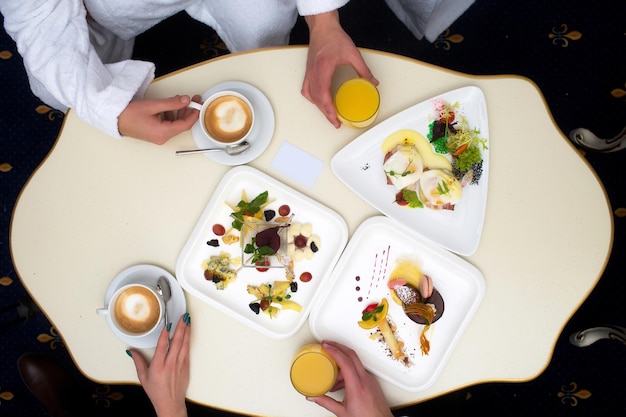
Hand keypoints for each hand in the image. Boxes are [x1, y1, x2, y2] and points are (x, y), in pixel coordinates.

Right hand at [118, 95, 200, 143]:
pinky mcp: (155, 134)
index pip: (185, 124)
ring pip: (175, 124)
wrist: (113, 119)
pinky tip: (167, 107)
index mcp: (163, 132)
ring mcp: (159, 137)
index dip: (194, 114)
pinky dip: (170, 115)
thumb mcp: (153, 105)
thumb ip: (171, 103)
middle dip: (188, 111)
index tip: (198, 104)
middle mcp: (162, 137)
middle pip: (181, 125)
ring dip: (178, 112)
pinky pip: (168, 125)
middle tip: (193, 99)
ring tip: (177, 100)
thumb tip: (186, 100)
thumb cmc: (128, 114)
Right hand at [128, 313, 190, 416]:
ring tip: (187, 321)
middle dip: (180, 327)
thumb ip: (138, 362)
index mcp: (158, 365)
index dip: (166, 333)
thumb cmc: (157, 392)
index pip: (162, 345)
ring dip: (186, 331)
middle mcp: (170, 363)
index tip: (168, 324)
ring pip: (184, 344)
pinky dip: (188, 340)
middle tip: (183, 317)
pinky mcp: (186, 366)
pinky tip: (188, 334)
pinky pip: (187, 350)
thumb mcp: (143, 377)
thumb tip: (131, 352)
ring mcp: (180, 364)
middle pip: (177, 341)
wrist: (170, 403)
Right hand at [302, 11, 377, 127]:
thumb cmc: (333, 37)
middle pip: (317, 100)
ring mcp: (309, 73)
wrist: (322, 27)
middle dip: (326, 114)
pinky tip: (318, 102)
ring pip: (311, 96)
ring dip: (319, 108)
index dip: (329, 110)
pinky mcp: (308, 71)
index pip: (324, 96)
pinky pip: (306, 89)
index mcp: (324, 69)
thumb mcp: (352, 53)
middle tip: (335, 123)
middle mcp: (314, 73)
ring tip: (328, 114)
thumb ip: (363, 70)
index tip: (335, 119)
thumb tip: (373, 82)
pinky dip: (312, 99)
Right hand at [308, 341, 392, 416]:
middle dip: (338, 346)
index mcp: (357, 386)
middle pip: (352, 355)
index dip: (334, 351)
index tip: (326, 346)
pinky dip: (348, 371)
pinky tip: (341, 381)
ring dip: (342, 362)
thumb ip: (326, 402)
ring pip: (355, 363)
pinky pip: (358, 371)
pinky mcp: (372, 382)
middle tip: (327, 344)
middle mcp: (365, 380)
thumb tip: (314, 397)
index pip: (345, 361)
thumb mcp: (342, 412)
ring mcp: (370, 380)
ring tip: (331, 371)